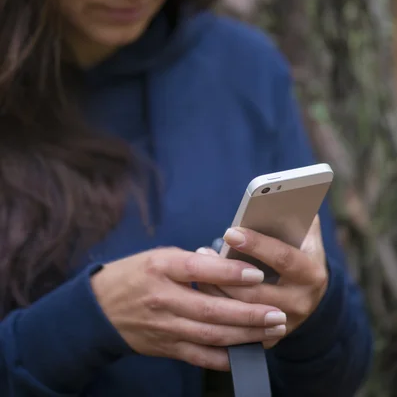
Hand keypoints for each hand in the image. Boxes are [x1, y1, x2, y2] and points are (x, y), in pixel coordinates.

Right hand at [91, 247, 287, 370]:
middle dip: (249, 313)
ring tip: (271, 330)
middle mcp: (163, 299)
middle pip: (211, 309)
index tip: (257, 274)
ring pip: (211, 335)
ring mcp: (165, 327)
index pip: (199, 270)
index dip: (230, 273)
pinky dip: (224, 357)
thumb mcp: (159, 256)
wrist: (100, 309)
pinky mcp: (166, 347)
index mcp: (161, 268)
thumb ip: (193, 262)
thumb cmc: (135, 274)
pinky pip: (199, 356)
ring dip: (245, 335)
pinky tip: (246, 353)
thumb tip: (228, 264)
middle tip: (277, 313)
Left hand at [198, 216, 327, 348]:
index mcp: (311, 272)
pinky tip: (202, 293)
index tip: (230, 232)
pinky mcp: (269, 340)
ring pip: (244, 312)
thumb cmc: (300, 254)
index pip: (282, 257)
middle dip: (226, 273)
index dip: (256, 244)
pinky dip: (218, 312)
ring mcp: (285, 324)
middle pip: (257, 292)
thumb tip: (289, 195)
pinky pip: (238, 329)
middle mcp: (301, 302)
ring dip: (217, 291)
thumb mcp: (306, 235)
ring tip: (198, 270)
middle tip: (203, 253)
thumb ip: (299, 216)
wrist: (308, 295)